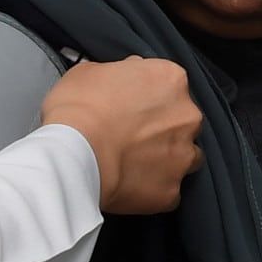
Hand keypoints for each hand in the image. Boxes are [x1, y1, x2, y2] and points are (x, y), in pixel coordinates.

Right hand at [40, 57, 200, 212]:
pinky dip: (153, 189)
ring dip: (168, 160)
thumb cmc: (78, 108)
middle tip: (133, 138)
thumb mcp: (90, 72)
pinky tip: (130, 186)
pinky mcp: (171, 191)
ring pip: (186, 158)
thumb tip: (131, 71)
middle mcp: (188, 117)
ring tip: (136, 165)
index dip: (150, 99)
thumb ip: (121, 70)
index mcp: (171, 81)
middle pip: (184, 123)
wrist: (73, 154)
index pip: (170, 87)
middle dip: (165, 129)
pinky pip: (168, 191)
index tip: (132, 108)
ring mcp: (183, 156)